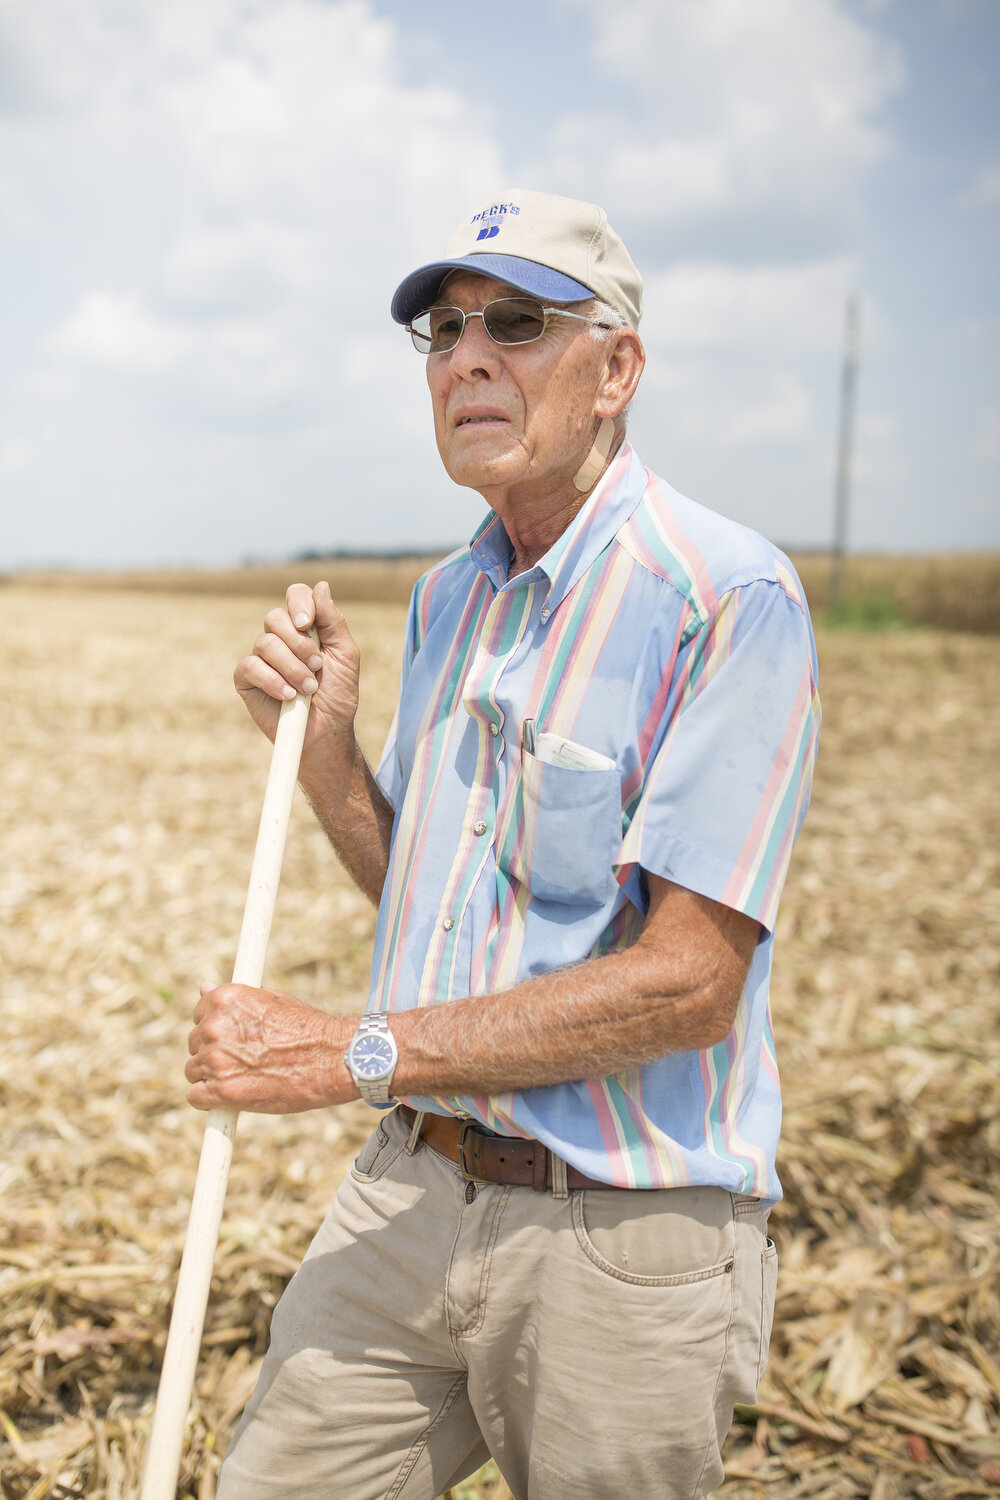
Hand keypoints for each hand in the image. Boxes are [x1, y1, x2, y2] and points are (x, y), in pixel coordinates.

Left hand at [186, 982, 355, 1112]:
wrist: (330, 1060)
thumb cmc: (308, 1029)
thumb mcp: (272, 999)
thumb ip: (235, 999)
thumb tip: (203, 988)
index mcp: (225, 999)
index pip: (200, 1013)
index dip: (217, 1027)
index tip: (232, 1037)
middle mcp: (214, 1027)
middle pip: (195, 1042)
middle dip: (214, 1051)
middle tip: (244, 1059)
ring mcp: (215, 1060)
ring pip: (194, 1070)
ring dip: (213, 1075)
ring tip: (245, 1077)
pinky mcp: (220, 1091)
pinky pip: (196, 1096)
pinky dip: (209, 1099)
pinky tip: (231, 1096)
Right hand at [234, 581, 360, 753]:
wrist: (326, 731)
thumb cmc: (338, 694)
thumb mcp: (345, 654)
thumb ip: (333, 621)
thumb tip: (321, 586)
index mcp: (305, 626)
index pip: (296, 594)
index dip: (299, 603)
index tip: (308, 624)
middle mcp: (280, 637)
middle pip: (275, 617)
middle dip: (300, 645)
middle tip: (317, 667)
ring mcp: (260, 657)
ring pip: (265, 643)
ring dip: (292, 668)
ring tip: (308, 689)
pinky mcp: (245, 678)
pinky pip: (250, 667)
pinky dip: (273, 681)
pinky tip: (289, 696)